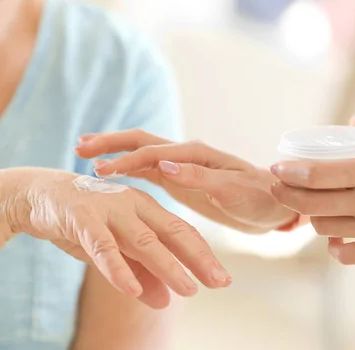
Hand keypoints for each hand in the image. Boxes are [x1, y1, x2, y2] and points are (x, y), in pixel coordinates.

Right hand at [4, 168, 230, 308]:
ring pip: (144, 240)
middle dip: (198, 258)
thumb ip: (139, 271)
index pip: (180, 231)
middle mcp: (132, 204)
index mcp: (143, 206)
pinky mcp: (82, 218)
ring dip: (167, 266)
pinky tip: (133, 290)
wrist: (36, 196)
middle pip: (172, 232)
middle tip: (221, 283)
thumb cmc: (79, 220)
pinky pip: (103, 246)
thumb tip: (165, 303)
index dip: (202, 255)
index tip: (221, 280)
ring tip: (187, 290)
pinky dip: (118, 268)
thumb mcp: (113, 248)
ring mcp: (108, 209)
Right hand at [75, 130, 296, 232]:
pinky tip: (105, 171)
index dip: (126, 160)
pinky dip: (123, 166)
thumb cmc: (259, 199)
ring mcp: (179, 165)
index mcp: (196, 155)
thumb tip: (165, 166)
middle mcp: (184, 155)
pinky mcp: (177, 178)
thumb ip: (201, 178)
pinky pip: (144, 168)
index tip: (100, 171)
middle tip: (79, 147)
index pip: (153, 152)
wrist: (274, 204)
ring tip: (82, 152)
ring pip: (138, 151)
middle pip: (140, 141)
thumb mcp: (234, 191)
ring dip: (112, 150)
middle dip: (110, 143)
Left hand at [270, 135, 354, 264]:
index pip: (317, 174)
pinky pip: (346, 255)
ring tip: (312, 208)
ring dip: (313, 218)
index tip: (275, 169)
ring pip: (324, 227)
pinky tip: (336, 238)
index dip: (290, 173)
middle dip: (286, 194)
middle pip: (310, 203)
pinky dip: (335, 248)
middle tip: (277, 187)